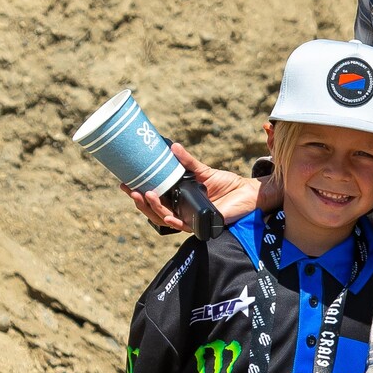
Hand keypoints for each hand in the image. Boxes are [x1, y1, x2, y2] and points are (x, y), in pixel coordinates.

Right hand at [121, 144, 278, 231]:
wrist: (248, 193)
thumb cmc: (226, 184)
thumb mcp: (203, 170)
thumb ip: (188, 162)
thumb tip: (173, 146)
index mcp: (178, 201)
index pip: (153, 201)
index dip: (138, 194)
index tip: (124, 183)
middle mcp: (182, 213)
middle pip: (154, 212)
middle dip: (140, 202)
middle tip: (129, 189)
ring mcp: (191, 220)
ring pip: (166, 220)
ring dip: (153, 209)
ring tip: (144, 195)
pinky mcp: (203, 225)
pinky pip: (185, 226)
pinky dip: (174, 221)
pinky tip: (167, 216)